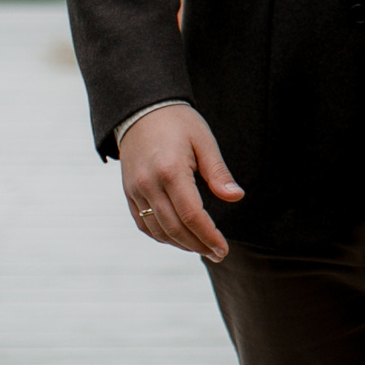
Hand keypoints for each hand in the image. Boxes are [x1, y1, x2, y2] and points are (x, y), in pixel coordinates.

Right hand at [119, 104, 242, 261]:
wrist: (141, 111)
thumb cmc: (178, 123)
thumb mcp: (204, 141)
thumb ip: (218, 173)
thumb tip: (236, 197)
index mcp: (171, 171)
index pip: (192, 215)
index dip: (209, 236)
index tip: (223, 249)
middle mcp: (149, 184)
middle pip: (175, 228)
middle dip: (198, 245)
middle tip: (217, 254)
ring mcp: (135, 190)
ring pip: (158, 230)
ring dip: (181, 244)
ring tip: (202, 248)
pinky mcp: (129, 193)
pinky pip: (144, 223)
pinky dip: (161, 236)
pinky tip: (178, 238)